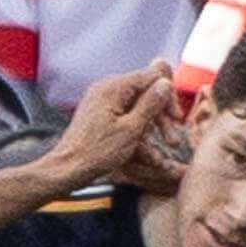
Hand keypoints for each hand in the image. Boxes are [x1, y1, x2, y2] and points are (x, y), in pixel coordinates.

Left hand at [36, 65, 183, 189]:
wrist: (68, 169)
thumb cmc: (97, 153)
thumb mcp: (131, 129)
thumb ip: (150, 104)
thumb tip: (165, 82)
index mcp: (113, 88)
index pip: (151, 77)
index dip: (168, 96)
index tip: (177, 118)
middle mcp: (107, 89)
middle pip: (145, 92)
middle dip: (161, 115)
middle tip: (173, 139)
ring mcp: (102, 102)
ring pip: (137, 107)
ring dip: (152, 128)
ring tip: (162, 152)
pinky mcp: (100, 115)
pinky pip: (125, 117)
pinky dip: (137, 132)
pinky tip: (146, 154)